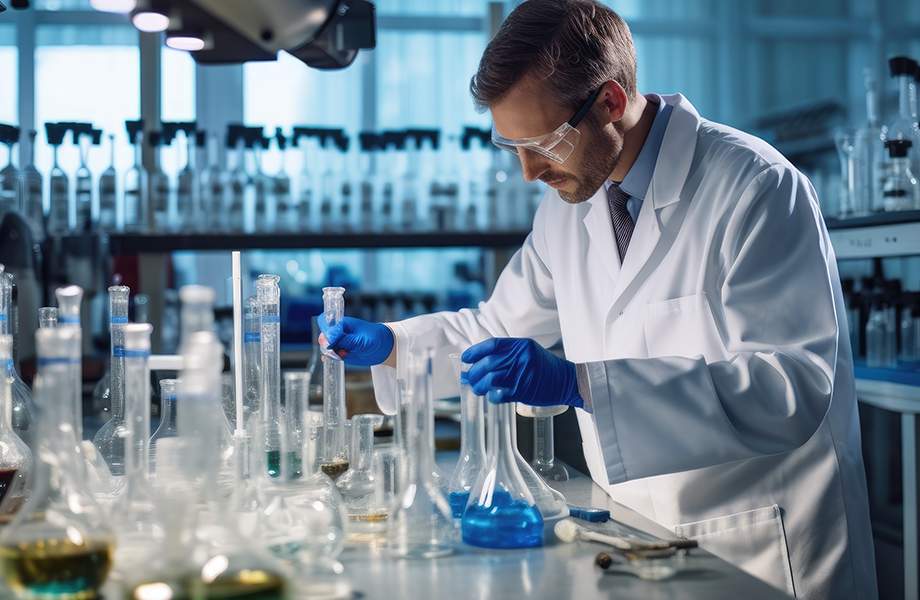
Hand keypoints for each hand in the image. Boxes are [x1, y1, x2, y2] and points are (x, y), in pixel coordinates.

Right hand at [317, 315, 393, 366]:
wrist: (384, 347)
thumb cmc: (374, 337)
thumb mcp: (360, 339)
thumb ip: (344, 340)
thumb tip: (328, 343)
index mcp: (342, 323)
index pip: (325, 323)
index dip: (325, 332)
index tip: (329, 342)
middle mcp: (338, 332)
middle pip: (324, 337)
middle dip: (326, 345)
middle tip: (335, 350)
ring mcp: (339, 343)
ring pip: (326, 348)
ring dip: (329, 353)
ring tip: (343, 354)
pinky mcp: (341, 352)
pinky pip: (332, 355)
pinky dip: (332, 358)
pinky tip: (338, 358)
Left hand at [461, 338, 582, 407]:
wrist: (567, 381)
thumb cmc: (545, 368)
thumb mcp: (527, 353)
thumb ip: (507, 355)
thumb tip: (480, 362)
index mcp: (520, 345)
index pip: (491, 345)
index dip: (475, 352)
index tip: (465, 358)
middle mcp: (521, 357)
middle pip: (488, 363)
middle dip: (473, 372)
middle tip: (468, 378)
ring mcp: (522, 373)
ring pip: (491, 378)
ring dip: (479, 385)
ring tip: (477, 389)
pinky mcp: (524, 390)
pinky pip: (500, 393)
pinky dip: (492, 396)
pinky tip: (491, 396)